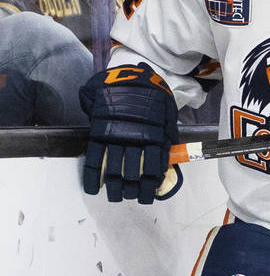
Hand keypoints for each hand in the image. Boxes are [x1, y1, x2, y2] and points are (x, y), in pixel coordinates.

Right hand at [80, 63, 181, 204]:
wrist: (129, 77)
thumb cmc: (152, 96)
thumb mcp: (168, 114)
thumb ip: (168, 135)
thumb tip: (171, 154)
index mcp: (155, 135)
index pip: (155, 167)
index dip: (152, 184)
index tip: (150, 194)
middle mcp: (136, 139)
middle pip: (134, 173)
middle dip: (133, 189)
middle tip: (132, 197)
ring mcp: (115, 137)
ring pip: (114, 170)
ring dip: (114, 188)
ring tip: (115, 197)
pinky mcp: (99, 133)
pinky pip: (94, 159)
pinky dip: (92, 176)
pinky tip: (93, 189)